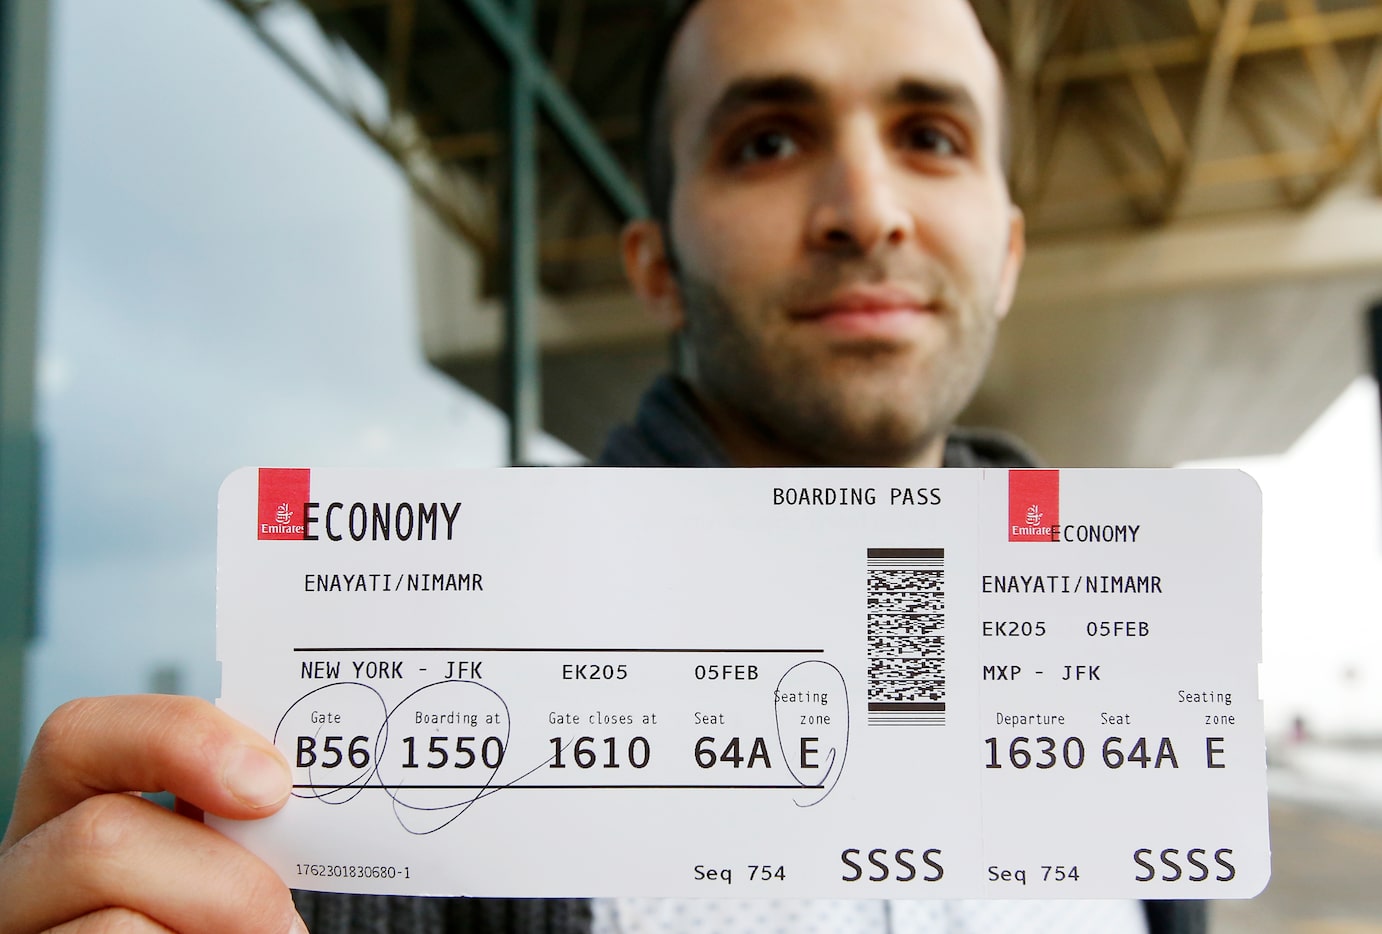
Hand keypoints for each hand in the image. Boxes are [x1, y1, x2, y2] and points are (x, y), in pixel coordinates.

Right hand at [0, 695, 306, 932]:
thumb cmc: (220, 926)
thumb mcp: (215, 867)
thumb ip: (229, 827)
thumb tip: (273, 786)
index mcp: (63, 820)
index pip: (81, 736)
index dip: (180, 739)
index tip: (271, 785)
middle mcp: (20, 883)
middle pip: (100, 835)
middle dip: (223, 879)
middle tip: (278, 921)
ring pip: (112, 928)